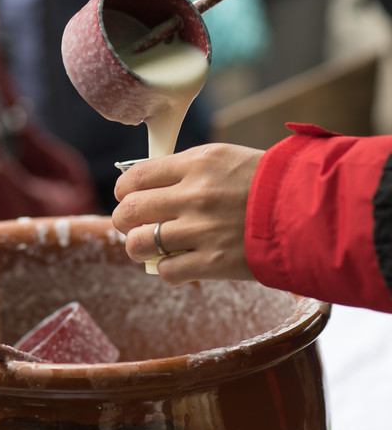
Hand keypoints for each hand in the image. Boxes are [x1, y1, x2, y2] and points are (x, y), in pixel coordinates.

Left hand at [112, 144, 263, 285]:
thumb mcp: (224, 158)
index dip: (124, 190)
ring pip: (140, 244)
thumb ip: (186, 168)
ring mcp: (202, 230)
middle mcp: (194, 195)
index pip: (136, 176)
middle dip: (122, 220)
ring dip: (138, 247)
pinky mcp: (213, 262)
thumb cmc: (266, 182)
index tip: (127, 196)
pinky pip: (167, 271)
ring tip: (147, 247)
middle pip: (130, 211)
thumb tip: (147, 182)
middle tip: (129, 224)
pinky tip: (178, 262)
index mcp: (196, 163)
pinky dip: (167, 269)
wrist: (307, 211)